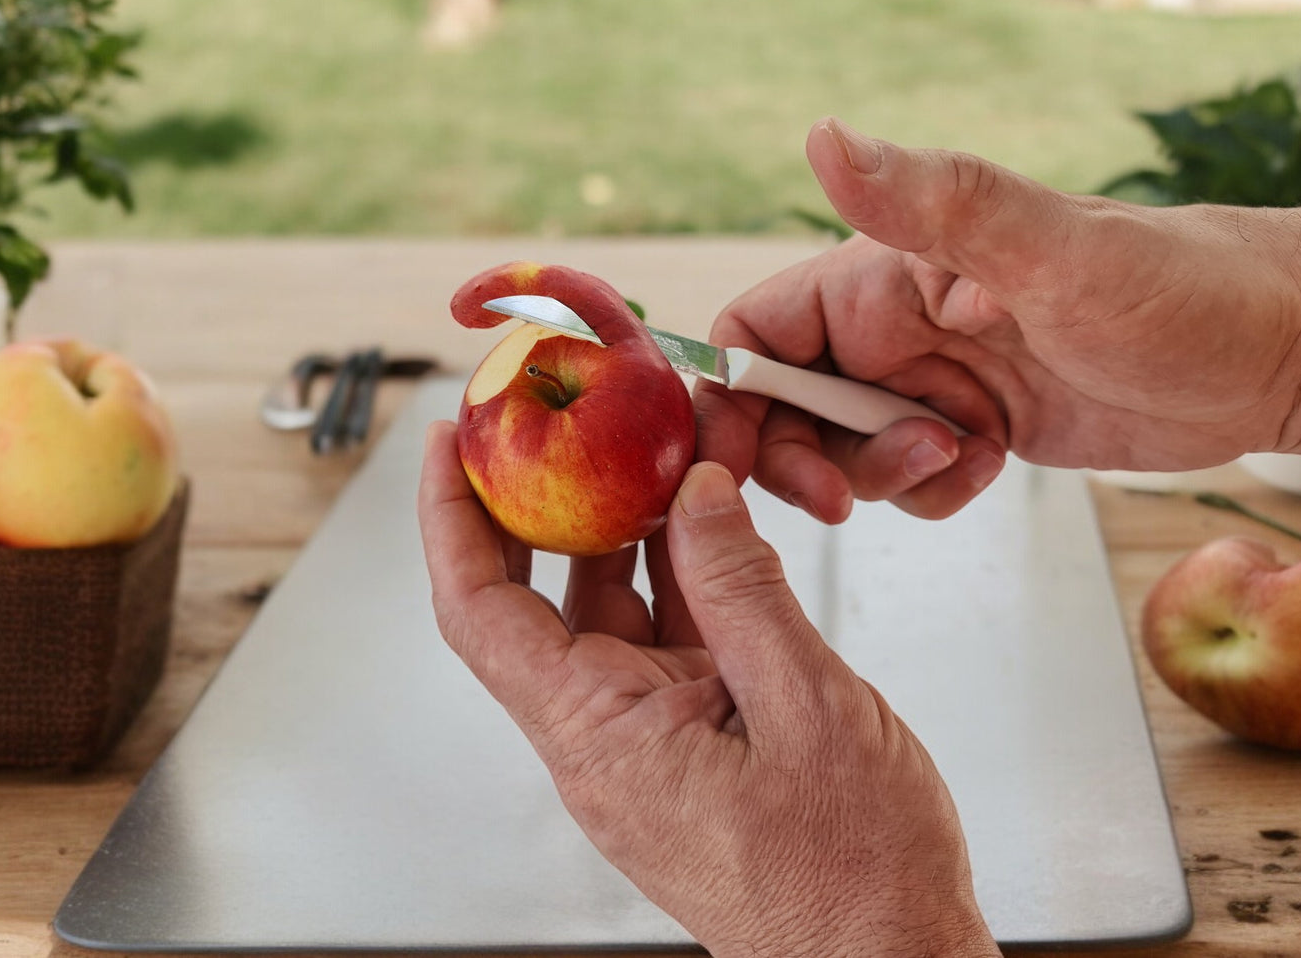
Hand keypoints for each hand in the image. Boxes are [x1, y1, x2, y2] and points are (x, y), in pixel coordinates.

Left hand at [419, 421, 999, 957]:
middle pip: (536, 597)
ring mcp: (646, 736)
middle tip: (556, 420)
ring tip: (653, 447)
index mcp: (601, 737)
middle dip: (544, 498)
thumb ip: (742, 590)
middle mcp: (604, 736)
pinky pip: (666, 634)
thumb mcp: (809, 709)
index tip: (448, 443)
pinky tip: (707, 517)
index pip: (480, 611)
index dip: (452, 520)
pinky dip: (682, 569)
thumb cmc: (853, 879)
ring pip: (609, 606)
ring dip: (627, 525)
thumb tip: (696, 494)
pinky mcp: (690, 738)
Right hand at [696, 119, 1300, 520]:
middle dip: (804, 459)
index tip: (743, 454)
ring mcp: (931, 378)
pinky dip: (932, 492)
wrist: (1274, 353)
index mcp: (884, 274)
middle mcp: (895, 325)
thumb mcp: (1051, 251)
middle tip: (849, 498)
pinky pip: (907, 480)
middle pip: (785, 407)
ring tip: (959, 456)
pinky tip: (992, 467)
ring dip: (880, 477)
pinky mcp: (970, 426)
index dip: (733, 397)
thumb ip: (931, 202)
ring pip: (843, 451)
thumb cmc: (1179, 286)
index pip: (755, 334)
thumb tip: (823, 138)